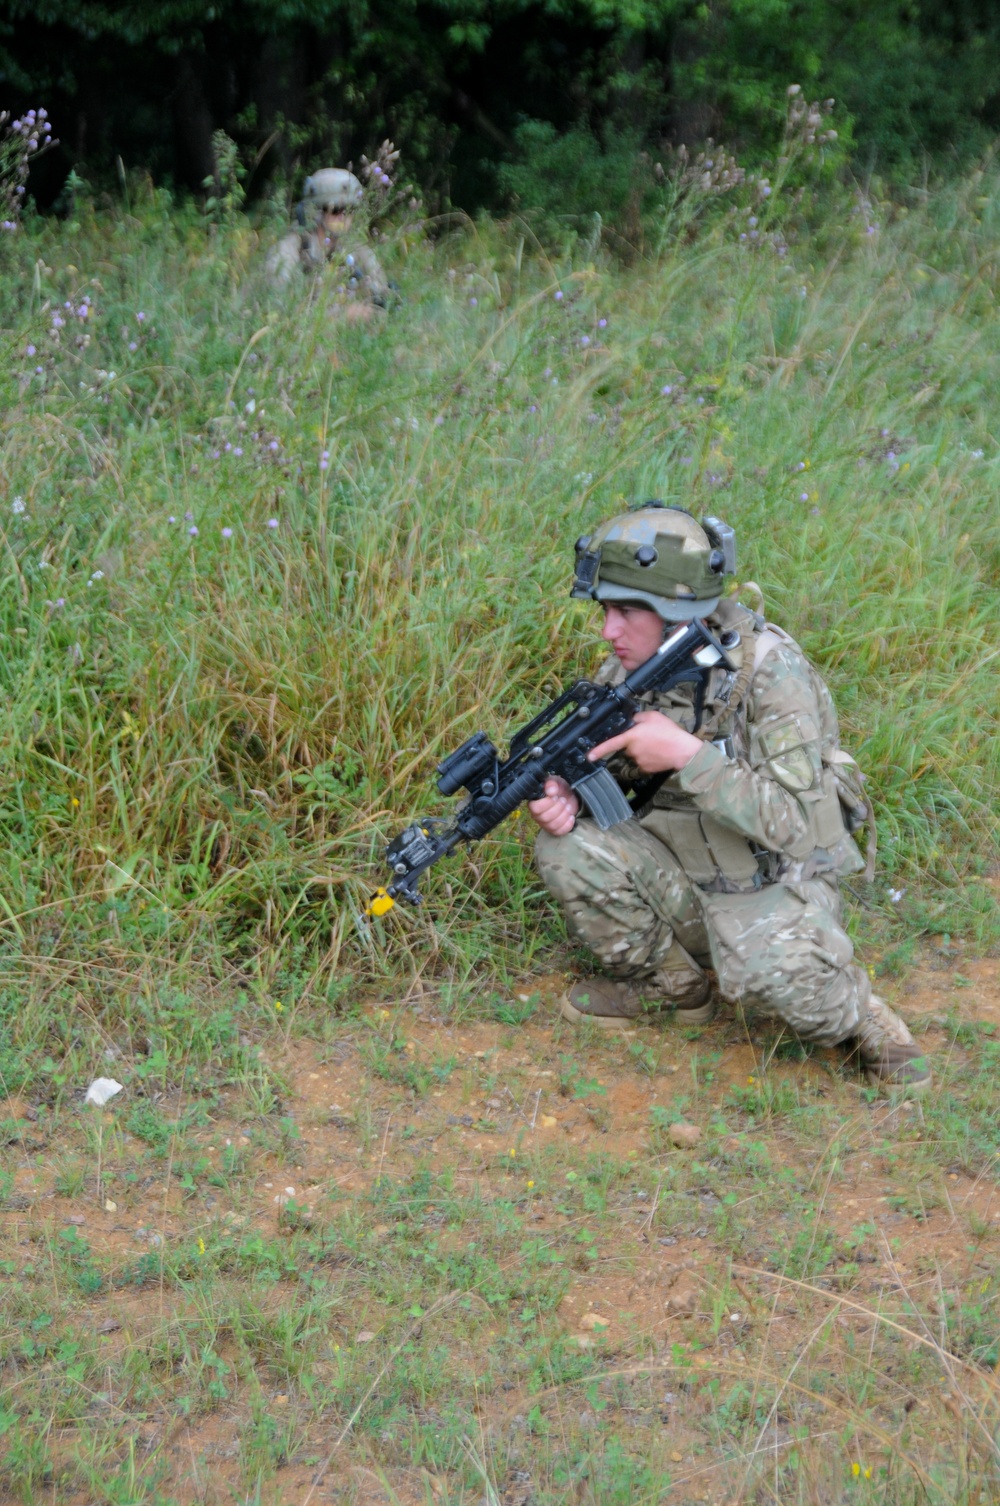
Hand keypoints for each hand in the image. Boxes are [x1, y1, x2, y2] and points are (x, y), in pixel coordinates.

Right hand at [527, 776, 580, 835]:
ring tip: (568, 807)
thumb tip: (551, 791)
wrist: (569, 796)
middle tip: (563, 800)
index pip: (535, 808)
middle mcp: (537, 815)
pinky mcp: (554, 830)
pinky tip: (571, 816)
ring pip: (552, 825)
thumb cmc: (559, 789)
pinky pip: (559, 832)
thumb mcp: (556, 781)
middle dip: (558, 808)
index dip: (547, 803)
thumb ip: (551, 783)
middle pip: (545, 818)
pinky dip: (567, 824)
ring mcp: (545, 824)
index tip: (555, 796)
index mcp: (534, 802)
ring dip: (564, 815)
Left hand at [587, 709, 701, 772]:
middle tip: (649, 736)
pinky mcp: (645, 768)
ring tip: (656, 743)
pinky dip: (648, 757)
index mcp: (632, 737)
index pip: (611, 744)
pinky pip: (642, 761)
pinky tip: (658, 752)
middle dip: (634, 741)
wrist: (683, 751)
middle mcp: (632, 750)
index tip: (589, 756)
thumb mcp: (652, 716)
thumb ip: (637, 717)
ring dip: (642, 749)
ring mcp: (639, 761)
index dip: (598, 750)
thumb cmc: (669, 733)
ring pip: (635, 754)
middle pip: (627, 746)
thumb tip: (631, 719)